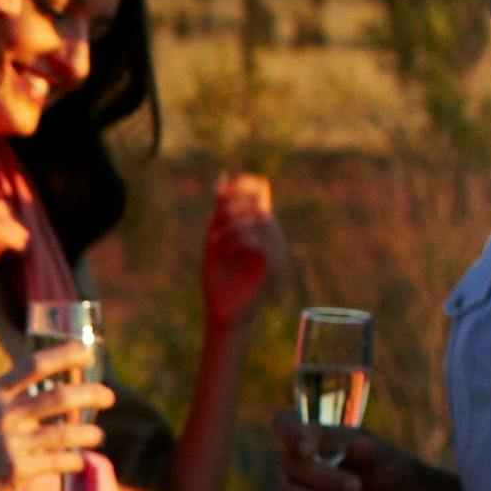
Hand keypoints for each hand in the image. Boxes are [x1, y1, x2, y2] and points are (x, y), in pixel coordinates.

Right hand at [0, 355, 114, 490]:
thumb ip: (14, 396)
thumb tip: (59, 388)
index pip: (34, 365)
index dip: (65, 355)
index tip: (88, 353)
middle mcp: (4, 415)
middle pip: (59, 397)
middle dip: (91, 394)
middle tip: (109, 396)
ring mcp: (11, 443)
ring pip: (65, 433)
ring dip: (89, 433)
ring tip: (98, 435)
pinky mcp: (17, 470)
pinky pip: (58, 461)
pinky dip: (74, 460)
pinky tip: (79, 460)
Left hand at [195, 170, 282, 321]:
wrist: (222, 314)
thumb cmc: (218, 280)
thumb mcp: (214, 240)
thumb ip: (220, 211)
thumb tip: (223, 176)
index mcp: (258, 228)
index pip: (260, 192)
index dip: (243, 185)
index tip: (220, 195)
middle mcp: (271, 237)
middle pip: (258, 204)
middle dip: (232, 210)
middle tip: (214, 230)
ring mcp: (277, 251)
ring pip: (261, 219)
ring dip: (231, 229)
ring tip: (216, 246)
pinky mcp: (275, 267)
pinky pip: (261, 240)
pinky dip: (239, 242)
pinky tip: (229, 255)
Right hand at [277, 418, 444, 490]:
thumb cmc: (375, 464)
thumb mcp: (378, 452)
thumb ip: (368, 448)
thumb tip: (361, 446)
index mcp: (309, 434)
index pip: (284, 423)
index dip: (289, 434)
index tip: (308, 449)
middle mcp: (292, 460)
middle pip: (291, 466)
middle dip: (324, 479)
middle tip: (357, 487)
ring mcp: (291, 488)